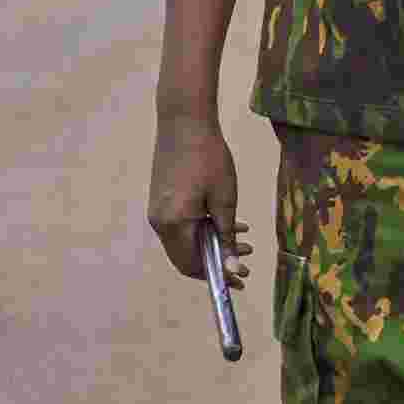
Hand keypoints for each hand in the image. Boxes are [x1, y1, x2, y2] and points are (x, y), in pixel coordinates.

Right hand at [147, 110, 249, 286]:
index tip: (240, 280)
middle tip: (246, 261)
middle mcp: (160, 223)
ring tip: (245, 240)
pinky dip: (204, 229)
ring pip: (186, 240)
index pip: (191, 265)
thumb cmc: (209, 158)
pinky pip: (182, 225)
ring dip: (213, 243)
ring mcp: (158, 211)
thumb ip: (226, 235)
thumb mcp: (225, 198)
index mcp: (174, 225)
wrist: (184, 123)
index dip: (215, 276)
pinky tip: (230, 222)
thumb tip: (231, 267)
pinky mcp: (161, 200)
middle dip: (217, 261)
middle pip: (187, 256)